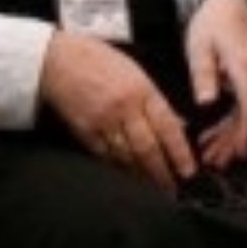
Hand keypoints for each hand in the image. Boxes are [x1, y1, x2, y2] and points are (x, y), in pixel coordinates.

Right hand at [39, 30, 192, 191]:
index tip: (188, 171)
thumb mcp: (136, 72)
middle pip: (148, 149)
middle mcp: (124, 107)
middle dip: (162, 173)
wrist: (58, 59)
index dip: (180, 153)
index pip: (168, 127)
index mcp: (142, 90)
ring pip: (127, 157)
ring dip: (142, 174)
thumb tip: (178, 125)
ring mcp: (103, 121)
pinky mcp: (85, 131)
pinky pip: (106, 156)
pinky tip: (128, 173)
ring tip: (153, 185)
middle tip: (172, 188)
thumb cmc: (99, 60)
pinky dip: (119, 167)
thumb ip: (156, 101)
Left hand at [182, 0, 246, 168]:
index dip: (244, 133)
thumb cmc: (213, 23)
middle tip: (214, 162)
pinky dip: (232, 124)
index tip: (237, 153)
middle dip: (232, 142)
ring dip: (230, 136)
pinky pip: (246, 107)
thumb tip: (206, 103)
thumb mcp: (200, 46)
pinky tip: (215, 138)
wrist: (231, 3)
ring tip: (211, 156)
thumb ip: (204, 75)